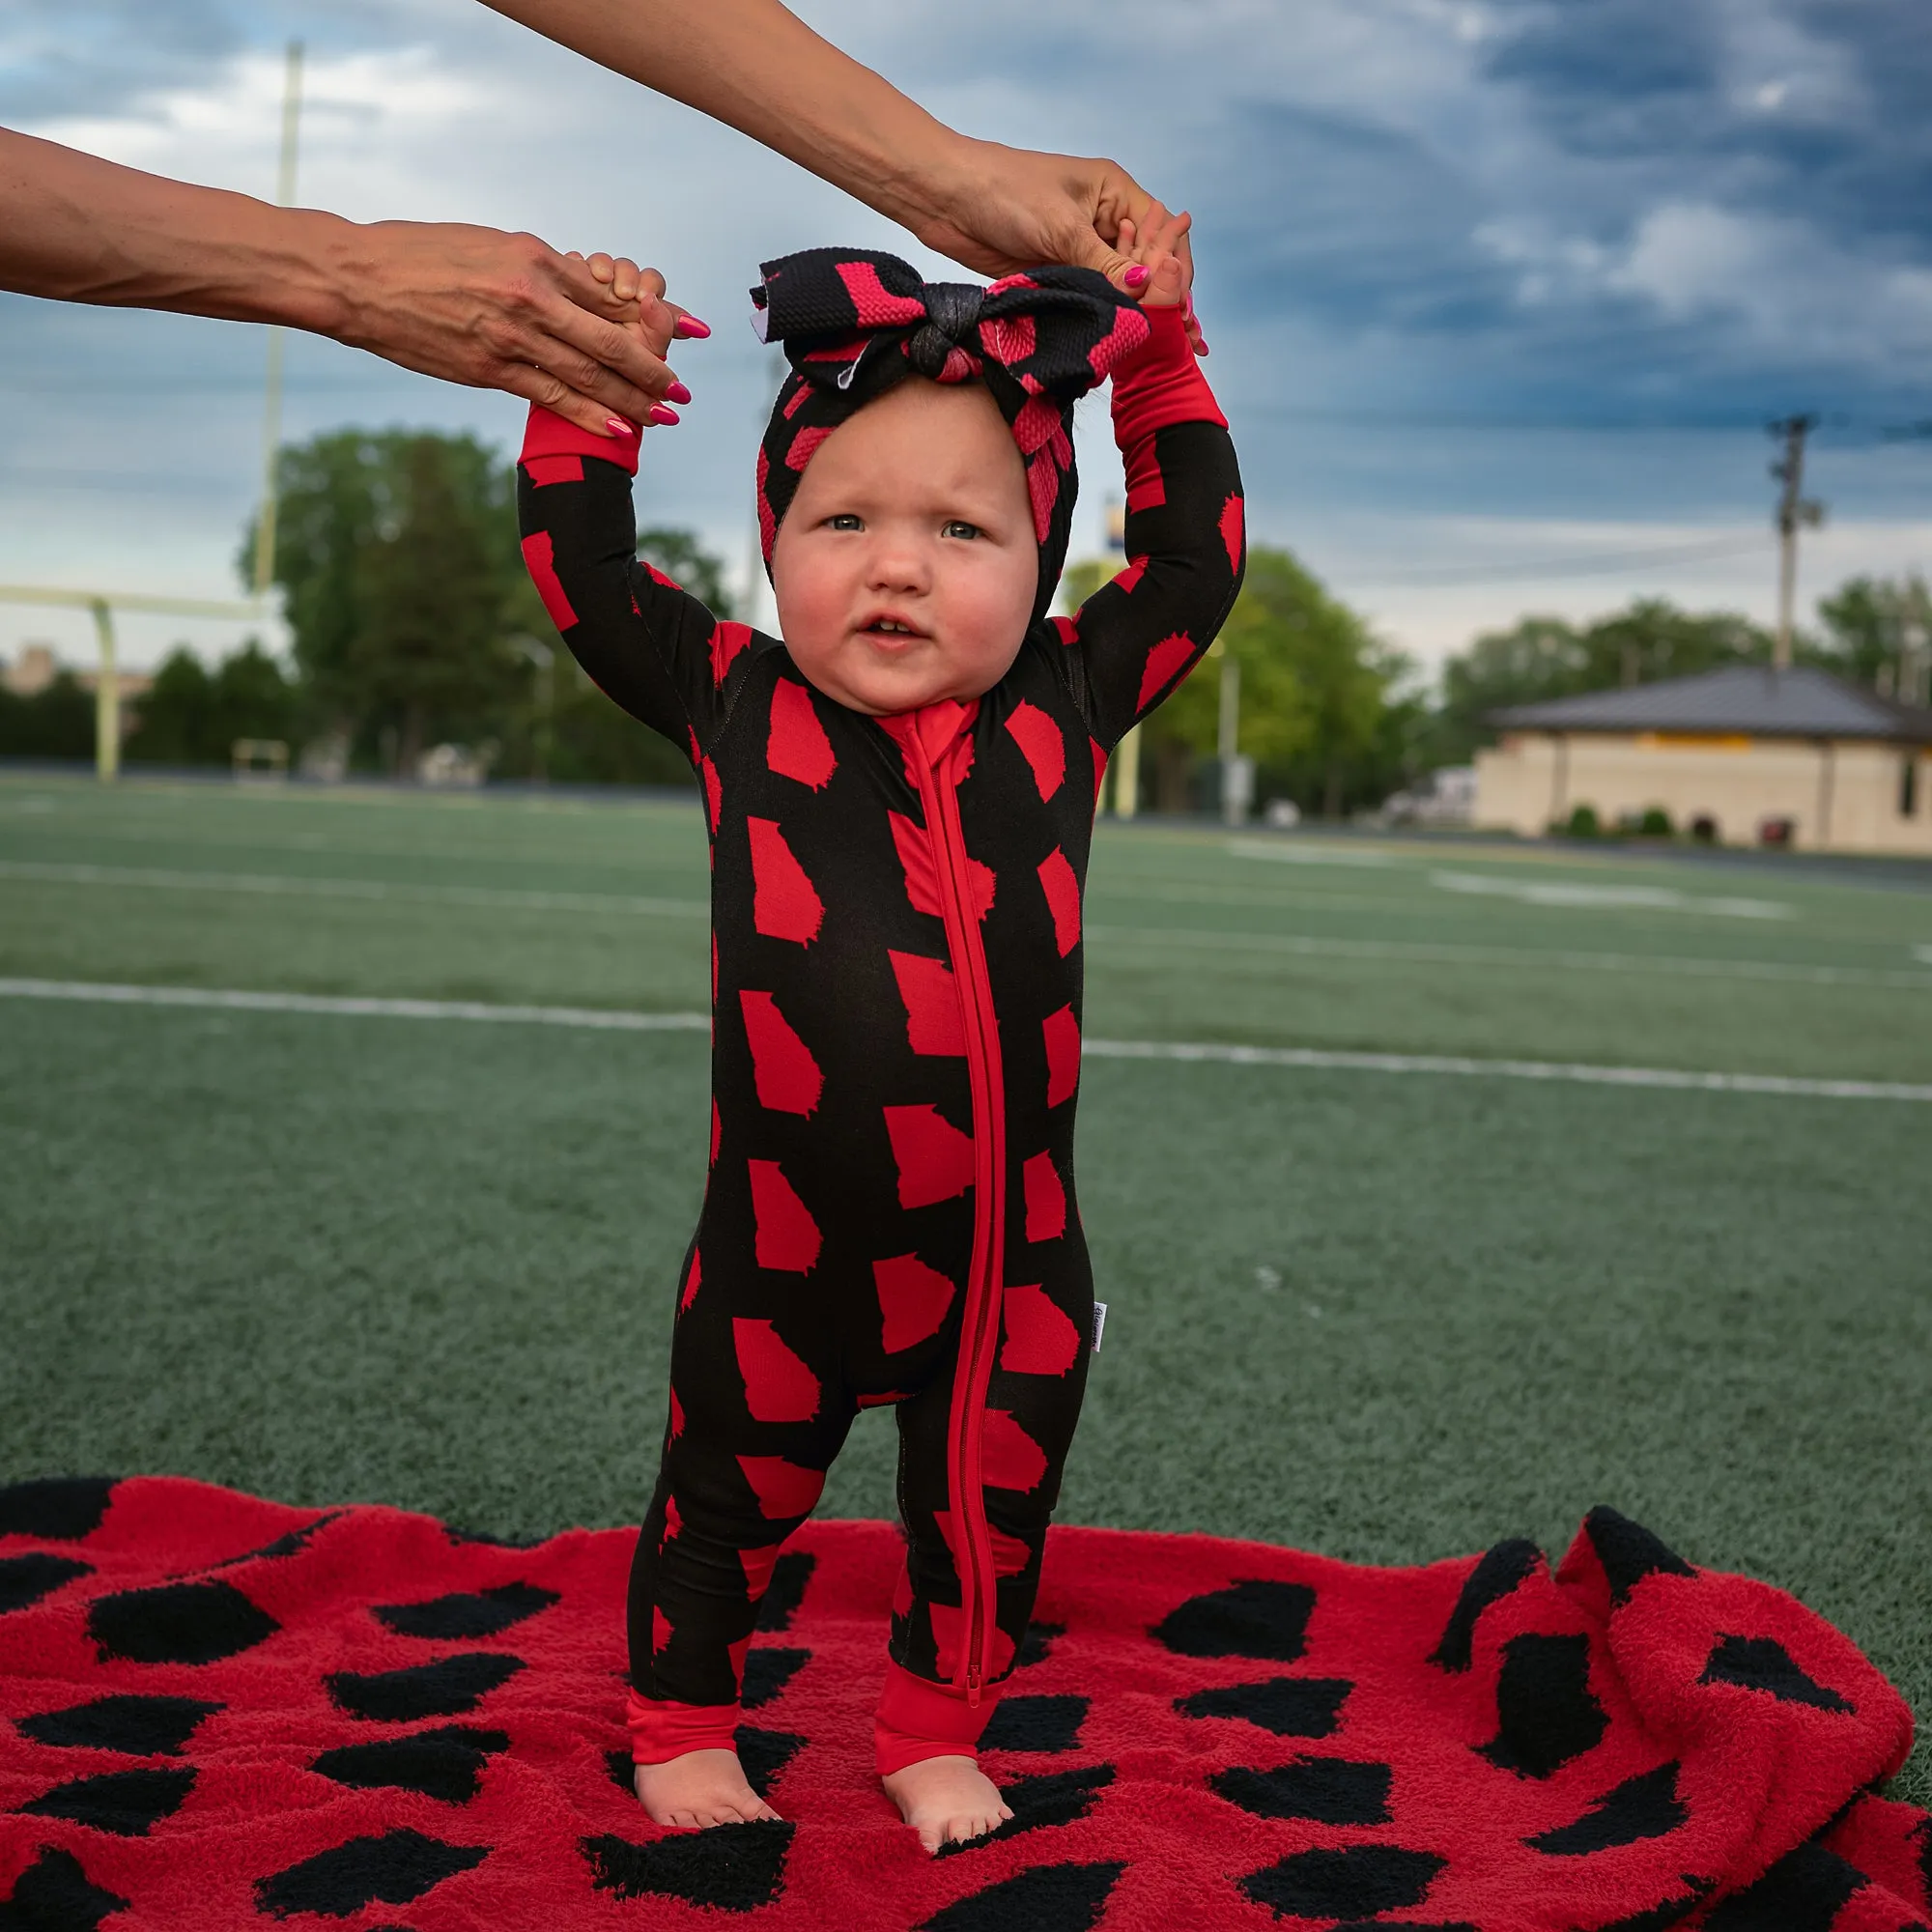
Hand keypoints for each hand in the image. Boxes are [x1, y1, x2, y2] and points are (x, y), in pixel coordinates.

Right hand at [324, 221, 706, 436]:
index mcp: (535, 259)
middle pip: (610, 337)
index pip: (608, 293)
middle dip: (653, 367)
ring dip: (631, 399)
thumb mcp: (489, 246)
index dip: (650, 316)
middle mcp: (531, 295)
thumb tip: (580, 288)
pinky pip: (551, 395)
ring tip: (664, 415)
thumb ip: (538, 271)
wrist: (360, 279)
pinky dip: (587, 415)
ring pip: (587, 372)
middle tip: (682, 390)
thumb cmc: (422, 256)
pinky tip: (616, 429)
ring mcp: (511, 335)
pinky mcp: (490, 368)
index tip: (682, 330)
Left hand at [914, 141, 1204, 353]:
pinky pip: (1089, 300)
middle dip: (1161, 298)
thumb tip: (1149, 290)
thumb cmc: (1003, 191)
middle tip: (1178, 336)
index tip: (1179, 309)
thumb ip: (1105, 264)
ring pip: (1118, 288)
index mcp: (1114, 194)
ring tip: (1153, 344)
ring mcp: (1079, 251)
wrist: (945, 199)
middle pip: (1146, 265)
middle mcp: (1102, 223)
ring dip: (1133, 314)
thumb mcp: (1062, 227)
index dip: (1174, 271)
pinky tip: (1117, 342)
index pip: (1161, 234)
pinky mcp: (1056, 274)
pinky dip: (1103, 319)